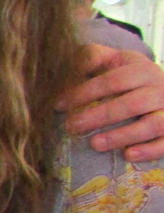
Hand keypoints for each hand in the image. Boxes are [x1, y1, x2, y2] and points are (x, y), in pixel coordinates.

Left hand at [59, 44, 163, 160]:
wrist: (163, 87)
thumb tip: (67, 66)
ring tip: (94, 144)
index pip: (113, 81)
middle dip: (99, 116)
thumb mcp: (113, 60)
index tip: (59, 104)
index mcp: (142, 70)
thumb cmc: (129, 75)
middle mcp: (160, 90)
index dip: (84, 92)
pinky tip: (127, 155)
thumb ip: (91, 57)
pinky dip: (150, 150)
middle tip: (72, 126)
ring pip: (153, 124)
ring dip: (122, 135)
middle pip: (131, 104)